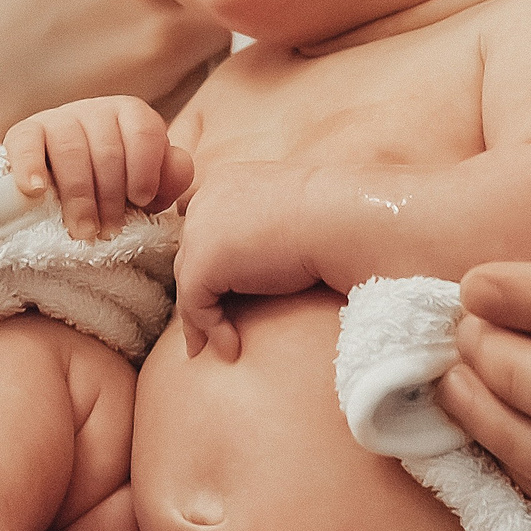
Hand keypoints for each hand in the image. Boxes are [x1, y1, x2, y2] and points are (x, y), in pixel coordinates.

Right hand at [4, 96, 193, 239]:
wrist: (65, 189)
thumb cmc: (116, 187)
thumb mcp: (150, 185)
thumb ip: (171, 176)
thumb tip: (176, 166)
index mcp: (131, 114)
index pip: (144, 132)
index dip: (144, 170)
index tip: (141, 202)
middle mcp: (96, 109)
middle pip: (107, 149)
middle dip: (111, 197)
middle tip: (109, 232)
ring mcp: (59, 118)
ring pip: (71, 150)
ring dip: (79, 196)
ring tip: (83, 230)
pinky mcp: (25, 132)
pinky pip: (26, 143)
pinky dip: (30, 167)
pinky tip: (37, 190)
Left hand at [172, 162, 322, 359]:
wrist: (341, 222)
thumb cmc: (330, 219)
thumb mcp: (284, 215)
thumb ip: (257, 228)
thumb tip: (248, 263)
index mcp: (225, 182)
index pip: (202, 226)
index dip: (207, 260)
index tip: (218, 291)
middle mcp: (204, 200)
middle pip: (190, 254)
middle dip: (197, 292)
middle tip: (209, 327)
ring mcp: (200, 229)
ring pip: (189, 282)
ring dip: (202, 319)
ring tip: (220, 346)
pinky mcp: (204, 261)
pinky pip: (196, 304)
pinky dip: (211, 330)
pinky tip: (232, 349)